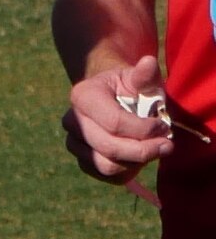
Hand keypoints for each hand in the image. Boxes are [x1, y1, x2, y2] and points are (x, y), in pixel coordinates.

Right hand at [69, 52, 178, 190]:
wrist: (114, 101)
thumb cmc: (130, 89)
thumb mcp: (138, 79)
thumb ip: (144, 75)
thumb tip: (149, 62)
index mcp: (82, 96)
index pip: (114, 123)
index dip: (144, 130)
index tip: (164, 127)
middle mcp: (71, 120)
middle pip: (109, 147)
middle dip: (144, 150)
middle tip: (167, 145)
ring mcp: (73, 142)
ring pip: (107, 165)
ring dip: (136, 161)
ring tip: (151, 150)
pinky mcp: (82, 161)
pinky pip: (107, 176)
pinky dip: (128, 171)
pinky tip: (139, 157)